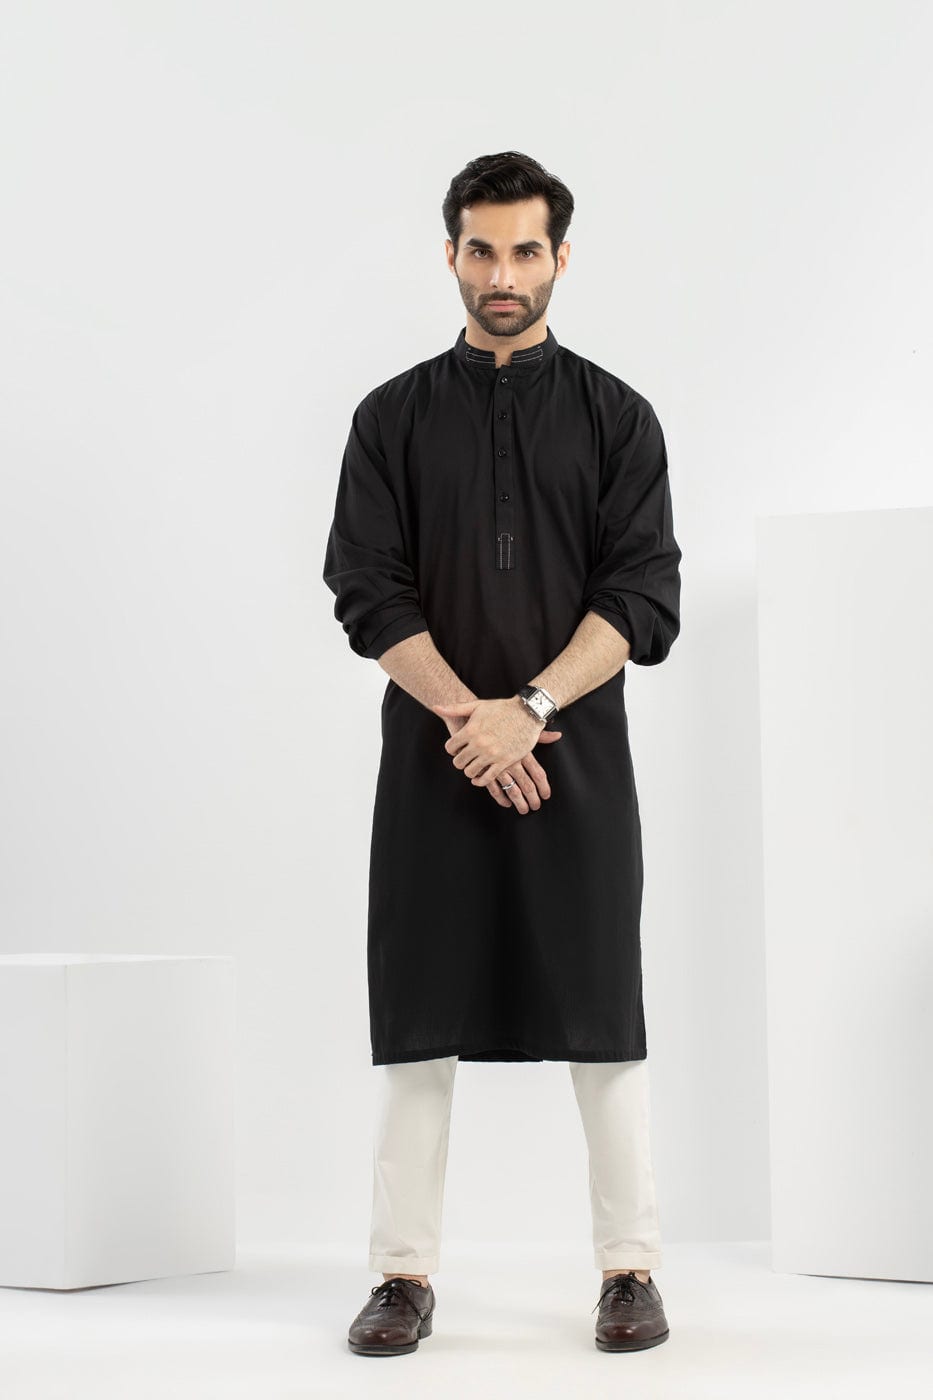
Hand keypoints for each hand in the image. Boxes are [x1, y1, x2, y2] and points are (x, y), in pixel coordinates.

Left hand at [432, 696, 561, 789]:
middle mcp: (479, 744)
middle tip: (465, 758)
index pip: (450, 747)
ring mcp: (491, 754)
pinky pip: (486, 779)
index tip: (457, 748)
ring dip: (469, 770)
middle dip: (459, 761)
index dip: (452, 749)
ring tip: (473, 765)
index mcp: (471, 730)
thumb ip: (455, 708)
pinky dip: (480, 781)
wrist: (527, 713)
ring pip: (470, 772)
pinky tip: (478, 778)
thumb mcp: (477, 705)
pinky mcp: (504, 762)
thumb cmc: (501, 708)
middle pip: (458, 762)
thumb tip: (436, 707)